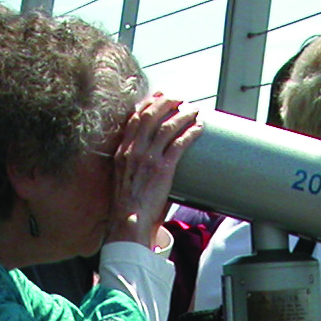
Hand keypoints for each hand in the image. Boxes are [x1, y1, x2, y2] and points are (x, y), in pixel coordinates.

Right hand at [106, 95, 201, 250]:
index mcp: (122, 152)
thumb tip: (156, 162)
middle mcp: (133, 151)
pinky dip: (190, 132)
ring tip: (193, 110)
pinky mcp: (163, 170)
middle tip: (179, 98)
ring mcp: (148, 159)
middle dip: (167, 102)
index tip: (158, 97)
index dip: (147, 104)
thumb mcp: (125, 179)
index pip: (133, 119)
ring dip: (182, 114)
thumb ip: (137, 166)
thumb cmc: (129, 208)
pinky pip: (179, 144)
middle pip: (150, 115)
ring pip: (167, 126)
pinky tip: (198, 128)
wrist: (128, 223)